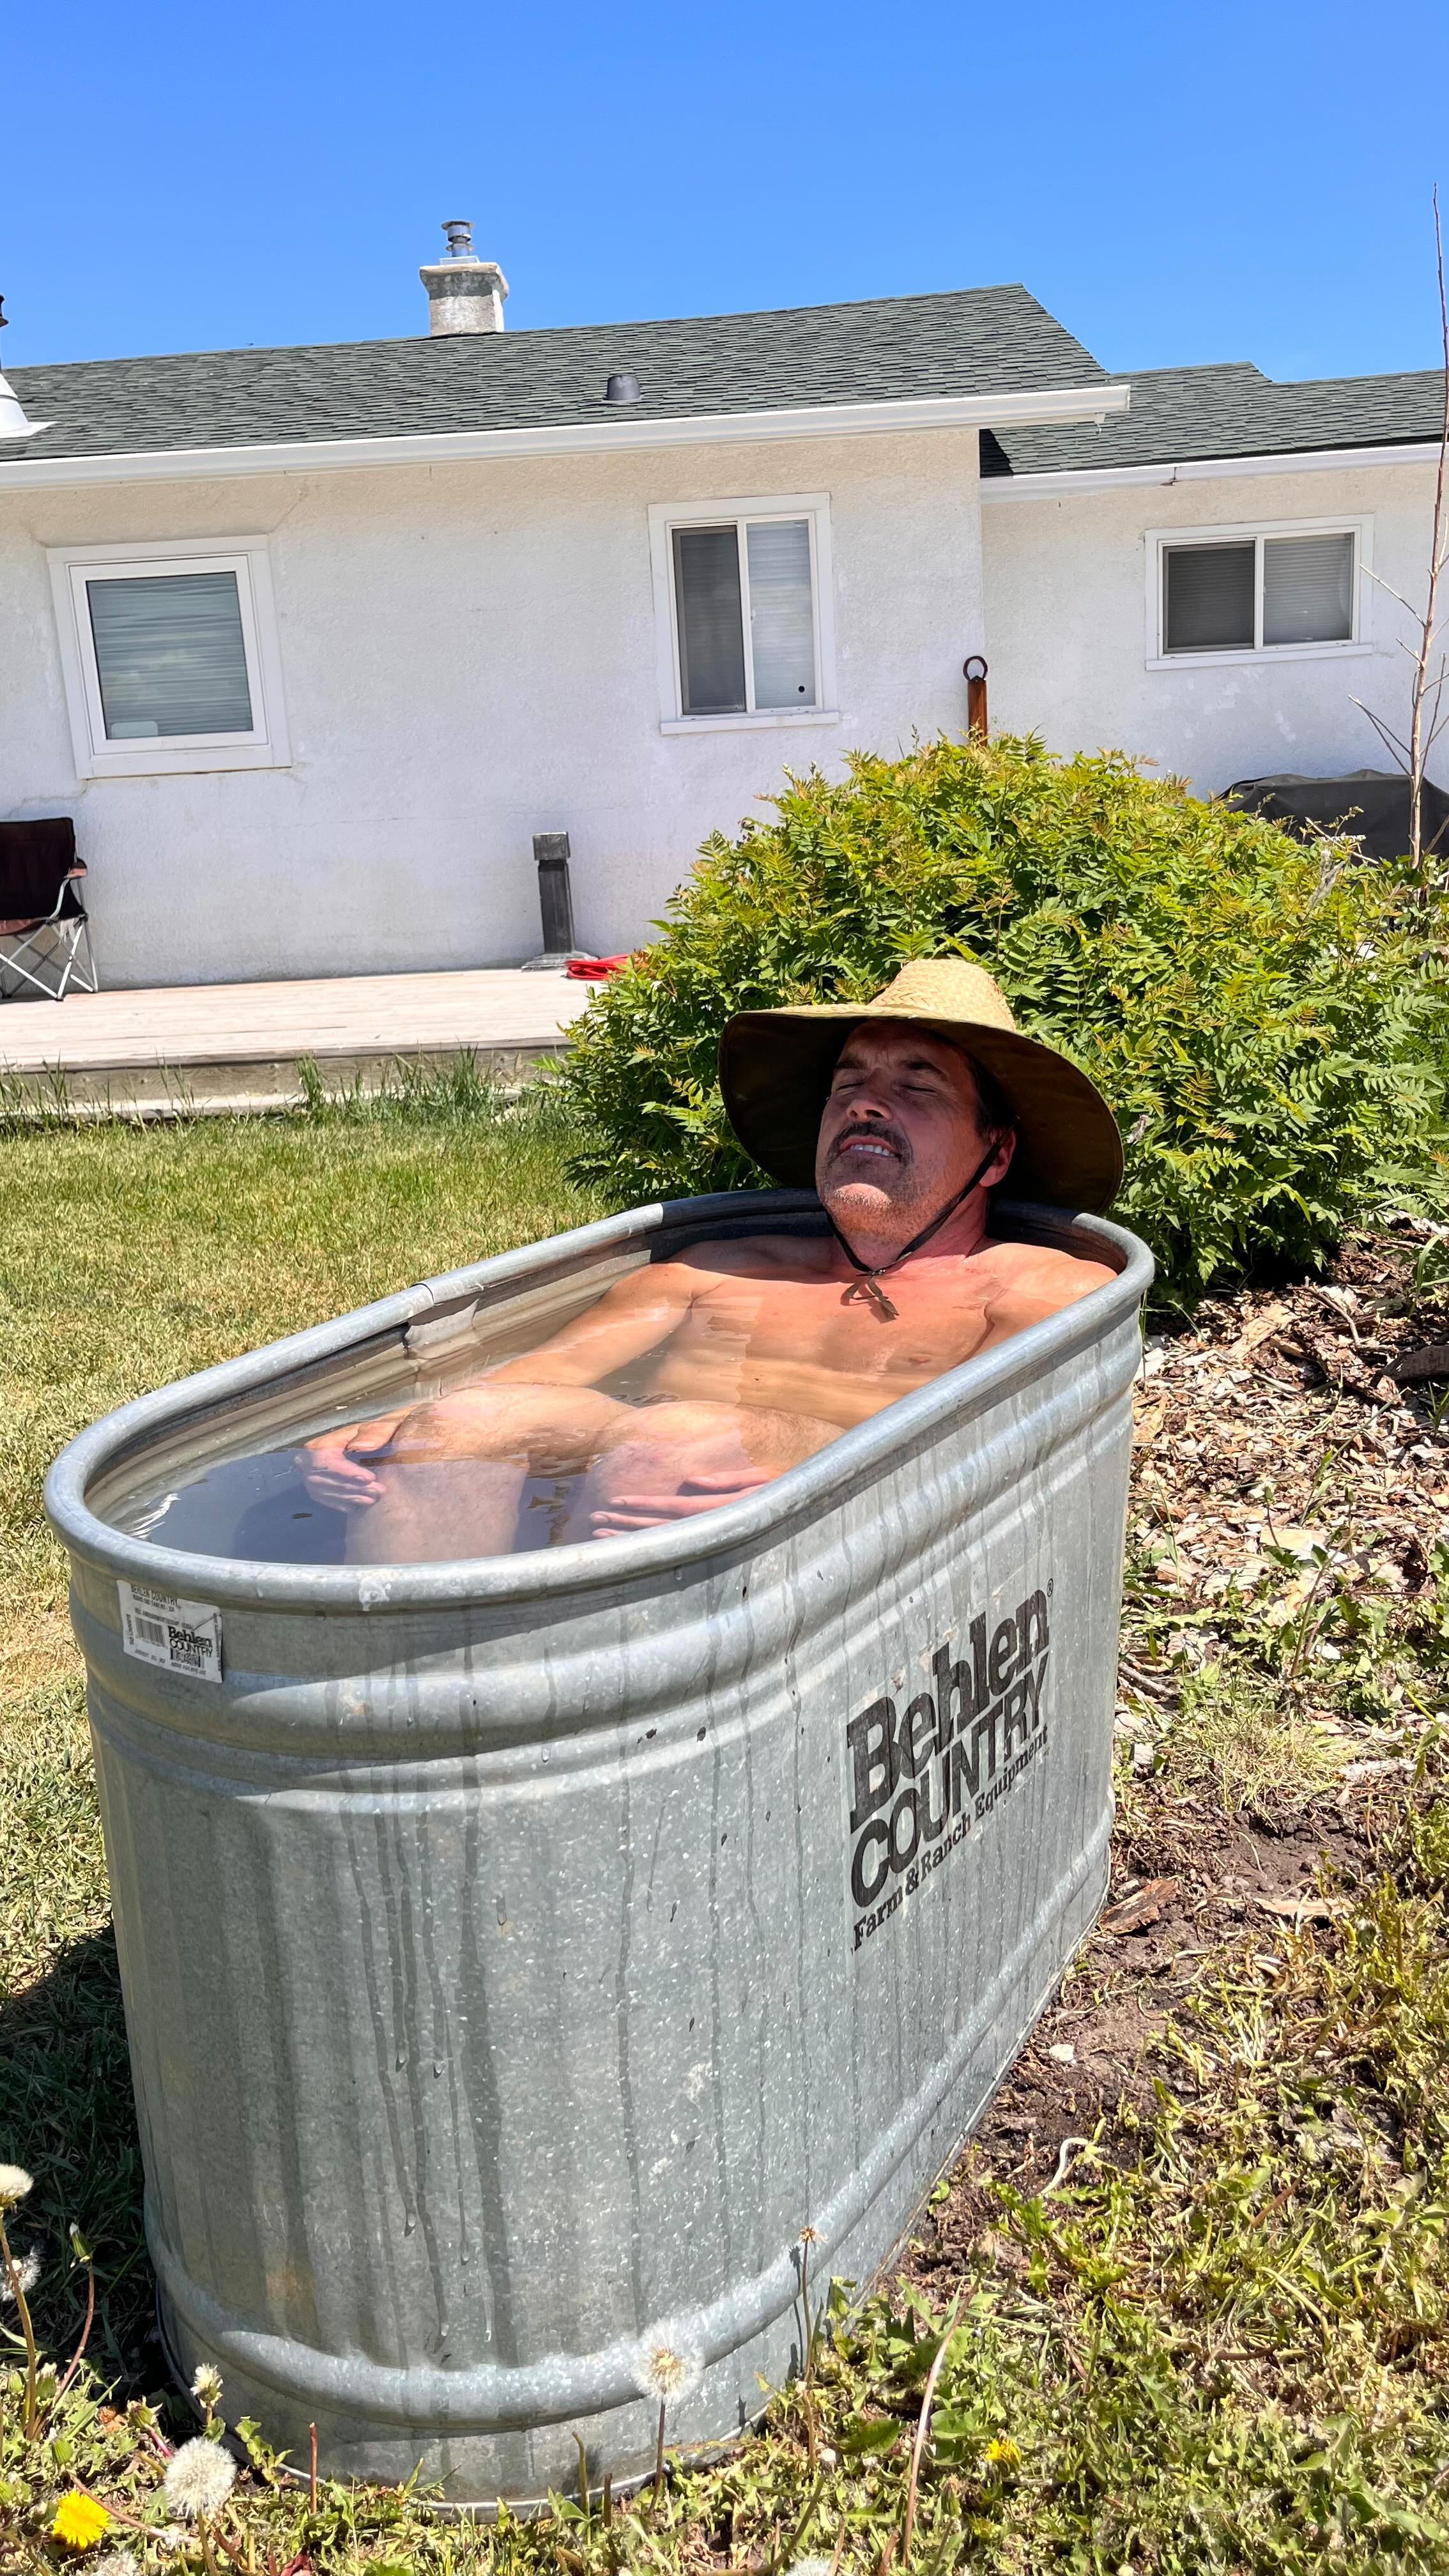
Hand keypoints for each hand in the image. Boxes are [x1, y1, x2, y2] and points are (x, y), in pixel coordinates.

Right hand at [297, 1421, 397, 1513]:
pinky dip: (341, 1503)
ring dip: (350, 1497)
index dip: (347, 1472)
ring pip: (325, 1491)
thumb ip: (374, 1433)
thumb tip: (360, 1446)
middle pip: (326, 1478)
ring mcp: (309, 1476)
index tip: (370, 1478)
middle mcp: (308, 1460)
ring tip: (372, 1499)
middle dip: (353, 1487)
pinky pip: (325, 1499)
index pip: (327, 1460)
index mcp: (321, 1443)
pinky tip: (358, 1505)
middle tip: (378, 1490)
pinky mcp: (315, 1488)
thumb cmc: (374, 1434)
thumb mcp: (379, 1426)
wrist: (373, 1442)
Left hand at [590, 1467, 774, 1538]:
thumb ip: (728, 1480)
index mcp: (721, 1510)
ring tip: (600, 1537)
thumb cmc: (784, 1495)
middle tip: (593, 1522)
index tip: (614, 1503)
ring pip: (663, 1545)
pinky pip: (675, 1552)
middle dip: (626, 1527)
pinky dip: (649, 1549)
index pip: (673, 1508)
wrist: (807, 1524)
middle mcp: (712, 1531)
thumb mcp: (763, 1480)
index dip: (643, 1506)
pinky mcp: (712, 1553)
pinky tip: (627, 1550)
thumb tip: (690, 1481)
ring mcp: (711, 1545)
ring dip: (631, 1541)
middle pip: (661, 1530)